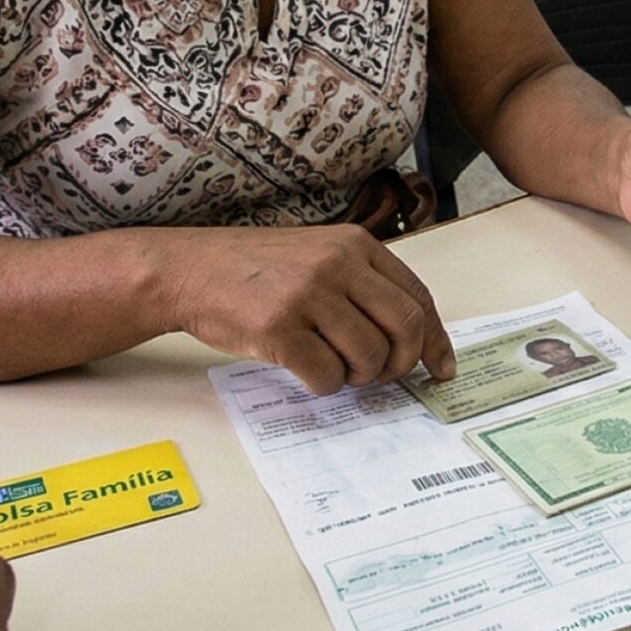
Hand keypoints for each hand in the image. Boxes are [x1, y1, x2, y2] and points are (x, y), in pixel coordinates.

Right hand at [161, 225, 454, 393]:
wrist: (190, 270)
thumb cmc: (258, 270)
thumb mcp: (319, 256)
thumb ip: (362, 286)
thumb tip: (410, 339)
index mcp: (357, 246)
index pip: (417, 297)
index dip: (435, 340)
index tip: (440, 368)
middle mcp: (339, 265)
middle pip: (405, 327)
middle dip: (401, 363)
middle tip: (381, 376)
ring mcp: (309, 295)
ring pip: (369, 356)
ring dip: (358, 377)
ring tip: (335, 367)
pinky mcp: (280, 328)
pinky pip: (327, 375)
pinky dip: (325, 385)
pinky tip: (308, 371)